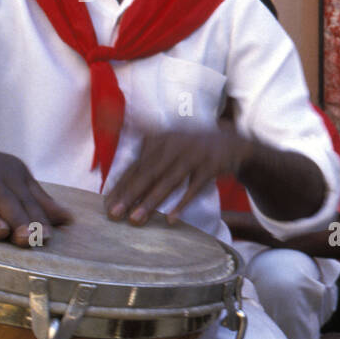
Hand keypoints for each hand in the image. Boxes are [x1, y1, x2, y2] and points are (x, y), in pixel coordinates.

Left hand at [106, 123, 250, 224]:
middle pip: (149, 173)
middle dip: (130, 195)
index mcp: (161, 138)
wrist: (232, 143)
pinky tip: (170, 219)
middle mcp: (176, 144)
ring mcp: (194, 155)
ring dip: (151, 201)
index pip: (137, 164)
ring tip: (135, 219)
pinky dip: (182, 203)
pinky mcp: (211, 166)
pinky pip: (194, 188)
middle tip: (114, 214)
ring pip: (169, 182)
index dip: (121, 184)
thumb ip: (144, 137)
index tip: (107, 203)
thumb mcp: (169, 137)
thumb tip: (107, 119)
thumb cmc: (192, 146)